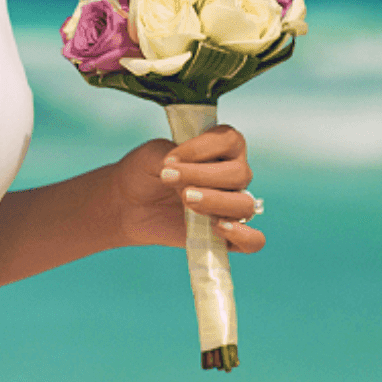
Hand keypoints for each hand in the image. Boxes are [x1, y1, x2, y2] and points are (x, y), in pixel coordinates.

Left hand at [107, 124, 265, 253]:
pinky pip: (253, 241)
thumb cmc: (144, 173)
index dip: (203, 148)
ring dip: (216, 201)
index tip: (170, 159)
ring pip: (245, 205)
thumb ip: (175, 160)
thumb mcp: (153, 157)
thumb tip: (192, 178)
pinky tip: (218, 227)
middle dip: (204, 176)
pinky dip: (243, 235)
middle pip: (241, 174)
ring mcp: (231, 206)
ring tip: (185, 200)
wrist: (128, 205)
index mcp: (219, 149)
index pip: (230, 140)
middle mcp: (232, 176)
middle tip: (170, 179)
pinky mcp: (226, 236)